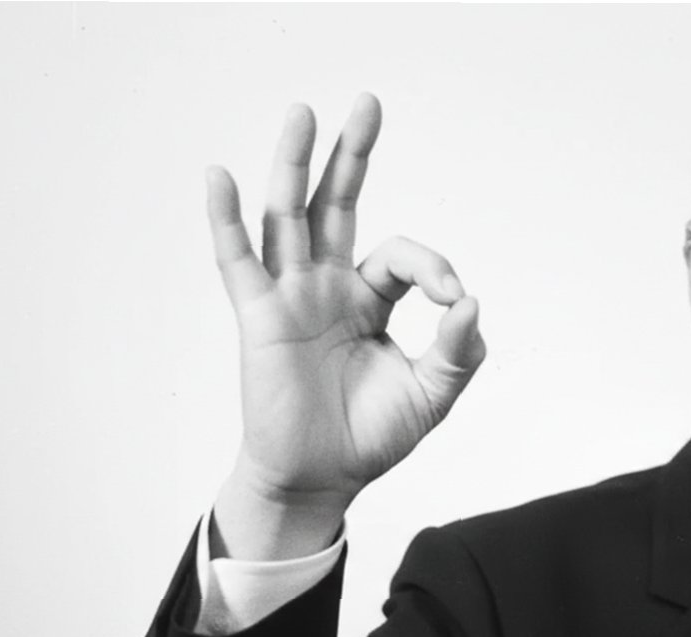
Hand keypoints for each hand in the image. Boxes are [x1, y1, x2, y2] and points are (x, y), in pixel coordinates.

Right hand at [207, 95, 484, 557]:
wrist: (321, 479)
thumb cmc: (371, 436)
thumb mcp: (433, 394)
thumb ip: (459, 352)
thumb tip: (471, 303)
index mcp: (368, 298)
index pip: (401, 257)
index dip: (432, 268)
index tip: (453, 301)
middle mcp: (327, 286)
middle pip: (337, 206)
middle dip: (352, 155)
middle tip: (368, 103)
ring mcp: (290, 297)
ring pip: (289, 218)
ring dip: (295, 166)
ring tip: (302, 114)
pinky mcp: (259, 318)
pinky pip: (238, 261)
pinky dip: (226, 219)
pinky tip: (219, 176)